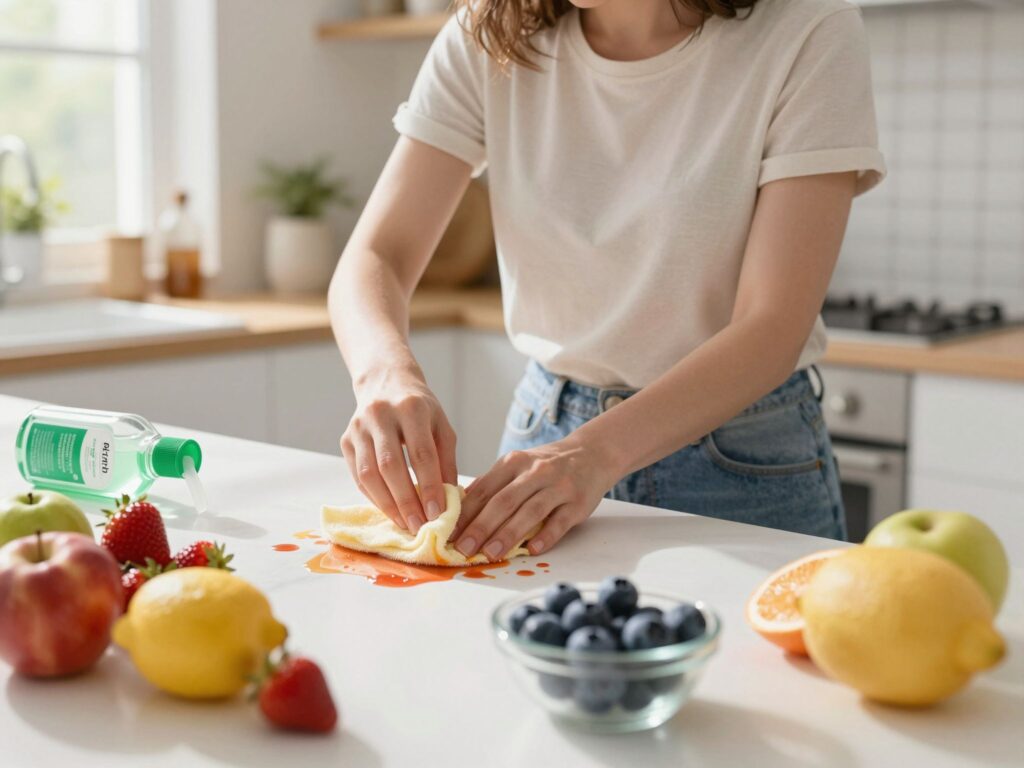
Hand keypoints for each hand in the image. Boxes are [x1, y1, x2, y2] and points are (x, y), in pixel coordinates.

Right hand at [341, 364, 456, 532]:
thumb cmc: (420, 409)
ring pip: (369, 474)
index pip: (421, 454)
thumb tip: (449, 500)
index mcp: (411, 408)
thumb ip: (446, 461)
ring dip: (387, 505)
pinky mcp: (346, 439)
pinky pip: (358, 476)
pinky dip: (374, 497)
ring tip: (404, 524)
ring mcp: (358, 427)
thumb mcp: (441, 426)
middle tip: (419, 527)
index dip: (430, 486)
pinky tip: (389, 510)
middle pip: (391, 466)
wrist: (386, 382)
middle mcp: (381, 414)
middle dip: (406, 502)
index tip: (438, 514)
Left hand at [451, 437, 618, 560]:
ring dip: (508, 534)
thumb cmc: (547, 465)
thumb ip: (492, 484)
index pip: (484, 489)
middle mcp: (535, 472)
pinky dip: (545, 536)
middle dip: (481, 526)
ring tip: (490, 553)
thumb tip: (459, 509)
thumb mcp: (518, 464)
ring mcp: (558, 487)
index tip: (448, 533)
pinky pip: (559, 521)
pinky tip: (532, 550)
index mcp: (514, 462)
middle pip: (503, 501)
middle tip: (463, 548)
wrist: (592, 453)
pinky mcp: (578, 502)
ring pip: (529, 512)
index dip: (465, 513)